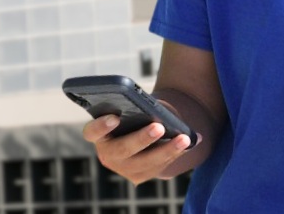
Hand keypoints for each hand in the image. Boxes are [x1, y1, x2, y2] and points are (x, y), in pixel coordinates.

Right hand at [81, 114, 196, 183]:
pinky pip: (159, 167)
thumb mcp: (133, 109)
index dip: (101, 126)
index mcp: (99, 134)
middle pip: (122, 149)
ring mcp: (123, 168)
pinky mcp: (139, 176)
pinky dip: (175, 153)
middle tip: (158, 127)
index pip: (92, 132)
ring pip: (145, 162)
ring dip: (167, 150)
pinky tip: (191, 142)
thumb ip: (136, 107)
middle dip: (141, 139)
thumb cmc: (134, 115)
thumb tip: (155, 109)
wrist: (141, 133)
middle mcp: (108, 154)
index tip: (114, 117)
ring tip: (184, 138)